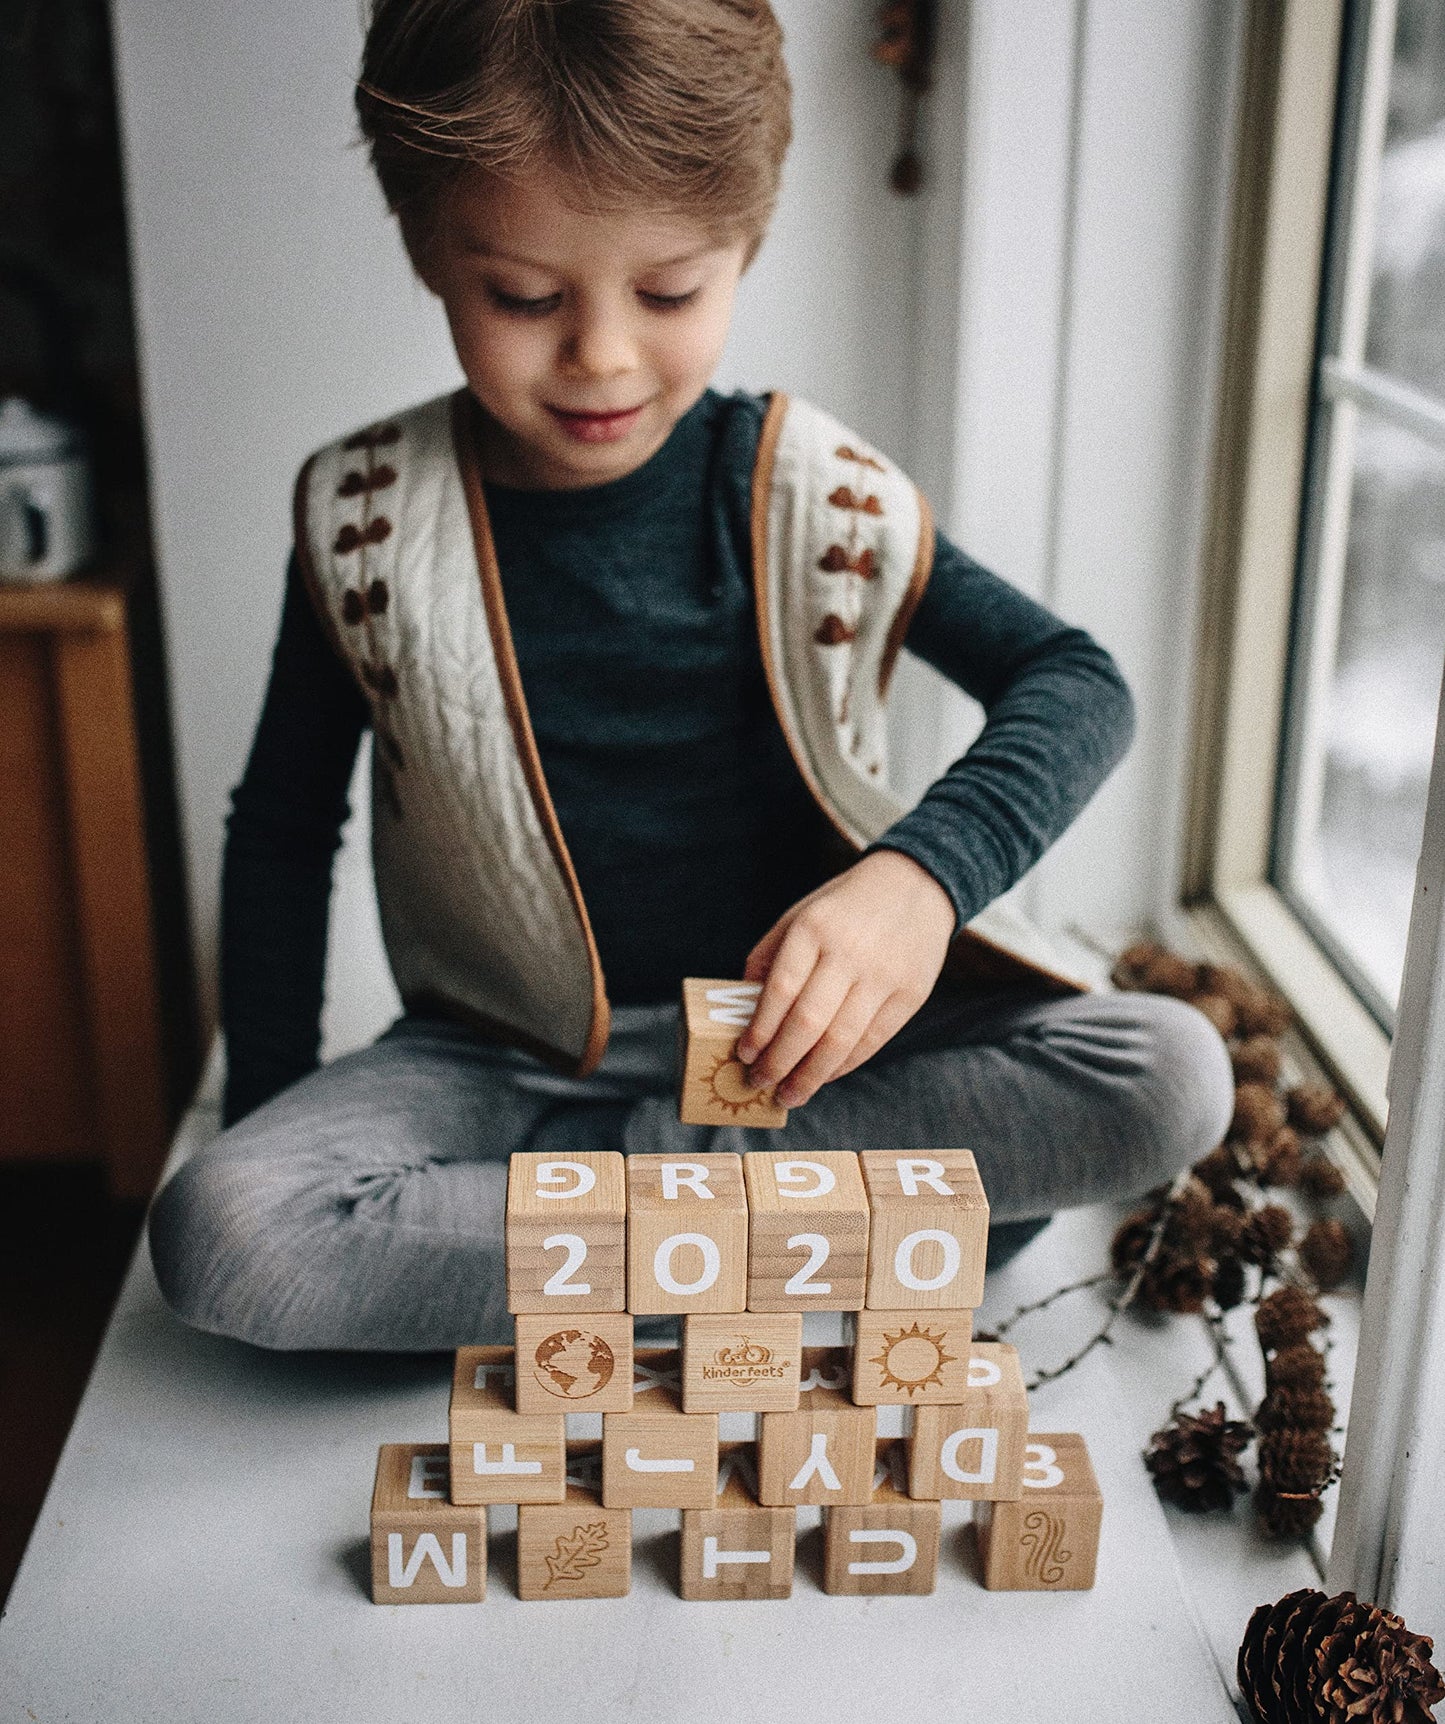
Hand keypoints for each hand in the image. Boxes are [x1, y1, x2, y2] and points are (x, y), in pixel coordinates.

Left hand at [735, 850, 955, 1106]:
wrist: (917, 885)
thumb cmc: (845, 905)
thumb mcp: (800, 913)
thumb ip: (769, 956)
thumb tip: (744, 1007)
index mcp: (814, 928)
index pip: (780, 990)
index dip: (759, 1030)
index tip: (744, 1055)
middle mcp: (849, 952)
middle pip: (808, 1022)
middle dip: (779, 1061)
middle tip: (760, 1083)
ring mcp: (883, 975)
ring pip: (841, 1041)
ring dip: (810, 1076)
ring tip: (789, 1094)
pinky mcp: (911, 994)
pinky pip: (872, 1041)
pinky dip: (844, 1065)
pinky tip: (823, 1076)